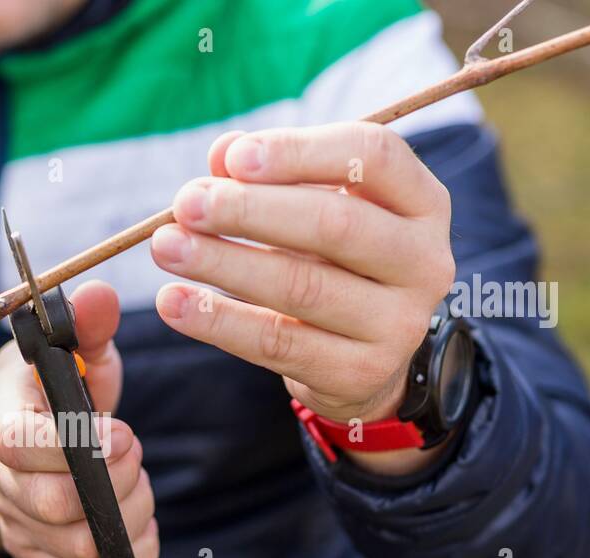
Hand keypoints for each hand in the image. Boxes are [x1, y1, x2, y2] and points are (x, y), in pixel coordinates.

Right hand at [0, 281, 159, 557]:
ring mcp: (17, 524)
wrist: (12, 441)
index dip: (77, 446)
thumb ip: (87, 326)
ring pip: (79, 546)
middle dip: (117, 482)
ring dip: (126, 517)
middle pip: (57, 505)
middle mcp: (1, 480)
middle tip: (134, 454)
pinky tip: (135, 528)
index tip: (123, 433)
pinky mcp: (38, 556)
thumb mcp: (66, 352)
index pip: (21, 444)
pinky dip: (123, 557)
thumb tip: (100, 294)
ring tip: (136, 486)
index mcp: (3, 421)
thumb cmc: (49, 391)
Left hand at [151, 122, 456, 474]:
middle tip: (185, 204)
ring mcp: (399, 324)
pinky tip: (174, 303)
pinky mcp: (359, 374)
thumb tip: (222, 154)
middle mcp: (424, 261)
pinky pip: (278, 344)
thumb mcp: (315, 210)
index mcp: (422, 202)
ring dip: (224, 264)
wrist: (364, 361)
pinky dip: (219, 321)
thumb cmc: (331, 264)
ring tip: (165, 247)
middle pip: (335, 224)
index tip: (233, 159)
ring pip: (302, 287)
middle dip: (250, 211)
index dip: (299, 152)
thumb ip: (273, 176)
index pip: (372, 157)